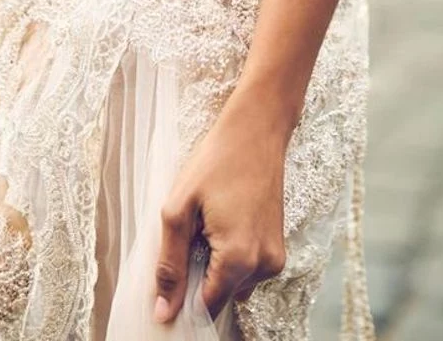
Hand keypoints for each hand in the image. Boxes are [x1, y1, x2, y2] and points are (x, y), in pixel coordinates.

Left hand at [154, 88, 288, 322]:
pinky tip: (223, 221)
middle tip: (191, 233)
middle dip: (199, 276)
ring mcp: (275, 257)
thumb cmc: (216, 161)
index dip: (183, 299)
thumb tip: (164, 311)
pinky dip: (232, 256)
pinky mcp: (278, 246)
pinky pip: (249, 268)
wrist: (256, 130)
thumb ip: (170, 264)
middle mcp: (263, 266)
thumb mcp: (179, 209)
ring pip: (235, 284)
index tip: (172, 275)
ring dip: (216, 266)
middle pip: (220, 296)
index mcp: (238, 259)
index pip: (206, 308)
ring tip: (208, 224)